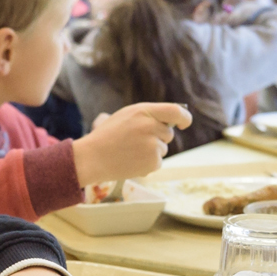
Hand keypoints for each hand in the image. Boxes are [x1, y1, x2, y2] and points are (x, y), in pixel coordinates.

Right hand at [72, 102, 191, 183]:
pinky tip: (132, 161)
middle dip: (158, 137)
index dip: (184, 117)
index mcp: (144, 111)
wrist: (93, 157)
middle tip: (136, 141)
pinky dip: (148, 164)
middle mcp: (151, 127)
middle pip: (168, 133)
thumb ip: (147, 116)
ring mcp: (153, 145)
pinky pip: (158, 162)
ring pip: (163, 149)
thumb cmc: (107, 135)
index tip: (183, 123)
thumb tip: (171, 122)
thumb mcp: (125, 115)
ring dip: (152, 151)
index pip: (176, 111)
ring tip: (131, 151)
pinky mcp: (153, 162)